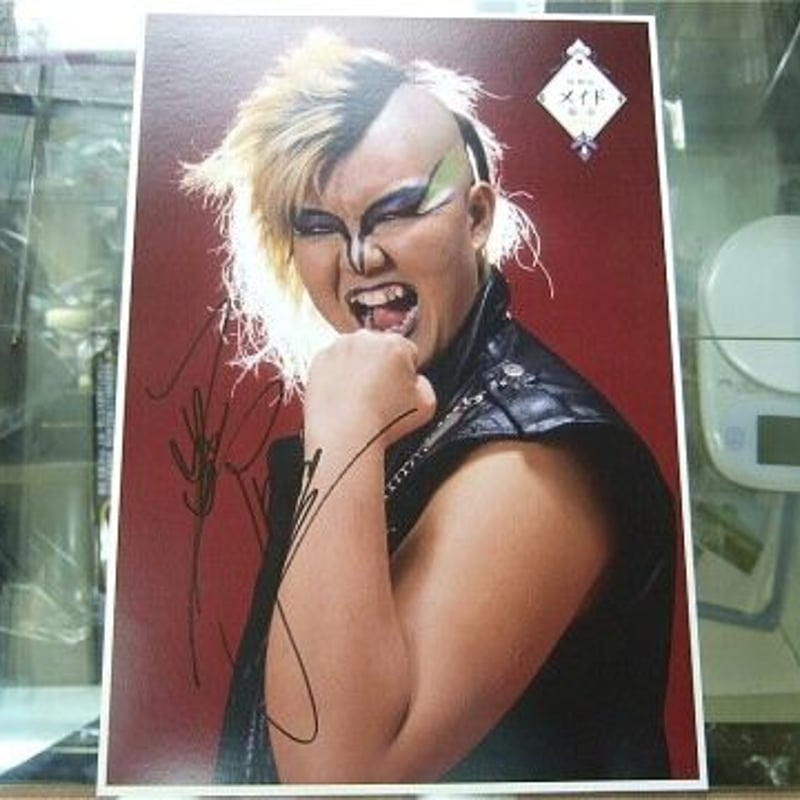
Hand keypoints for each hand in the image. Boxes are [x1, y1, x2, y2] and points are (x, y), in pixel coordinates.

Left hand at [304, 330, 436, 449]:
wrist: (344, 436)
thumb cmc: (383, 423)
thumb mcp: (427, 404)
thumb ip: (425, 384)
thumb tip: (416, 380)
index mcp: (395, 344)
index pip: (407, 352)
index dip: (406, 374)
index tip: (400, 389)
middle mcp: (365, 339)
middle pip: (379, 350)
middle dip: (381, 368)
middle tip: (380, 396)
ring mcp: (338, 348)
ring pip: (355, 355)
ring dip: (358, 369)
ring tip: (360, 399)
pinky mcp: (318, 360)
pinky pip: (333, 364)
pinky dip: (337, 376)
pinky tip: (344, 398)